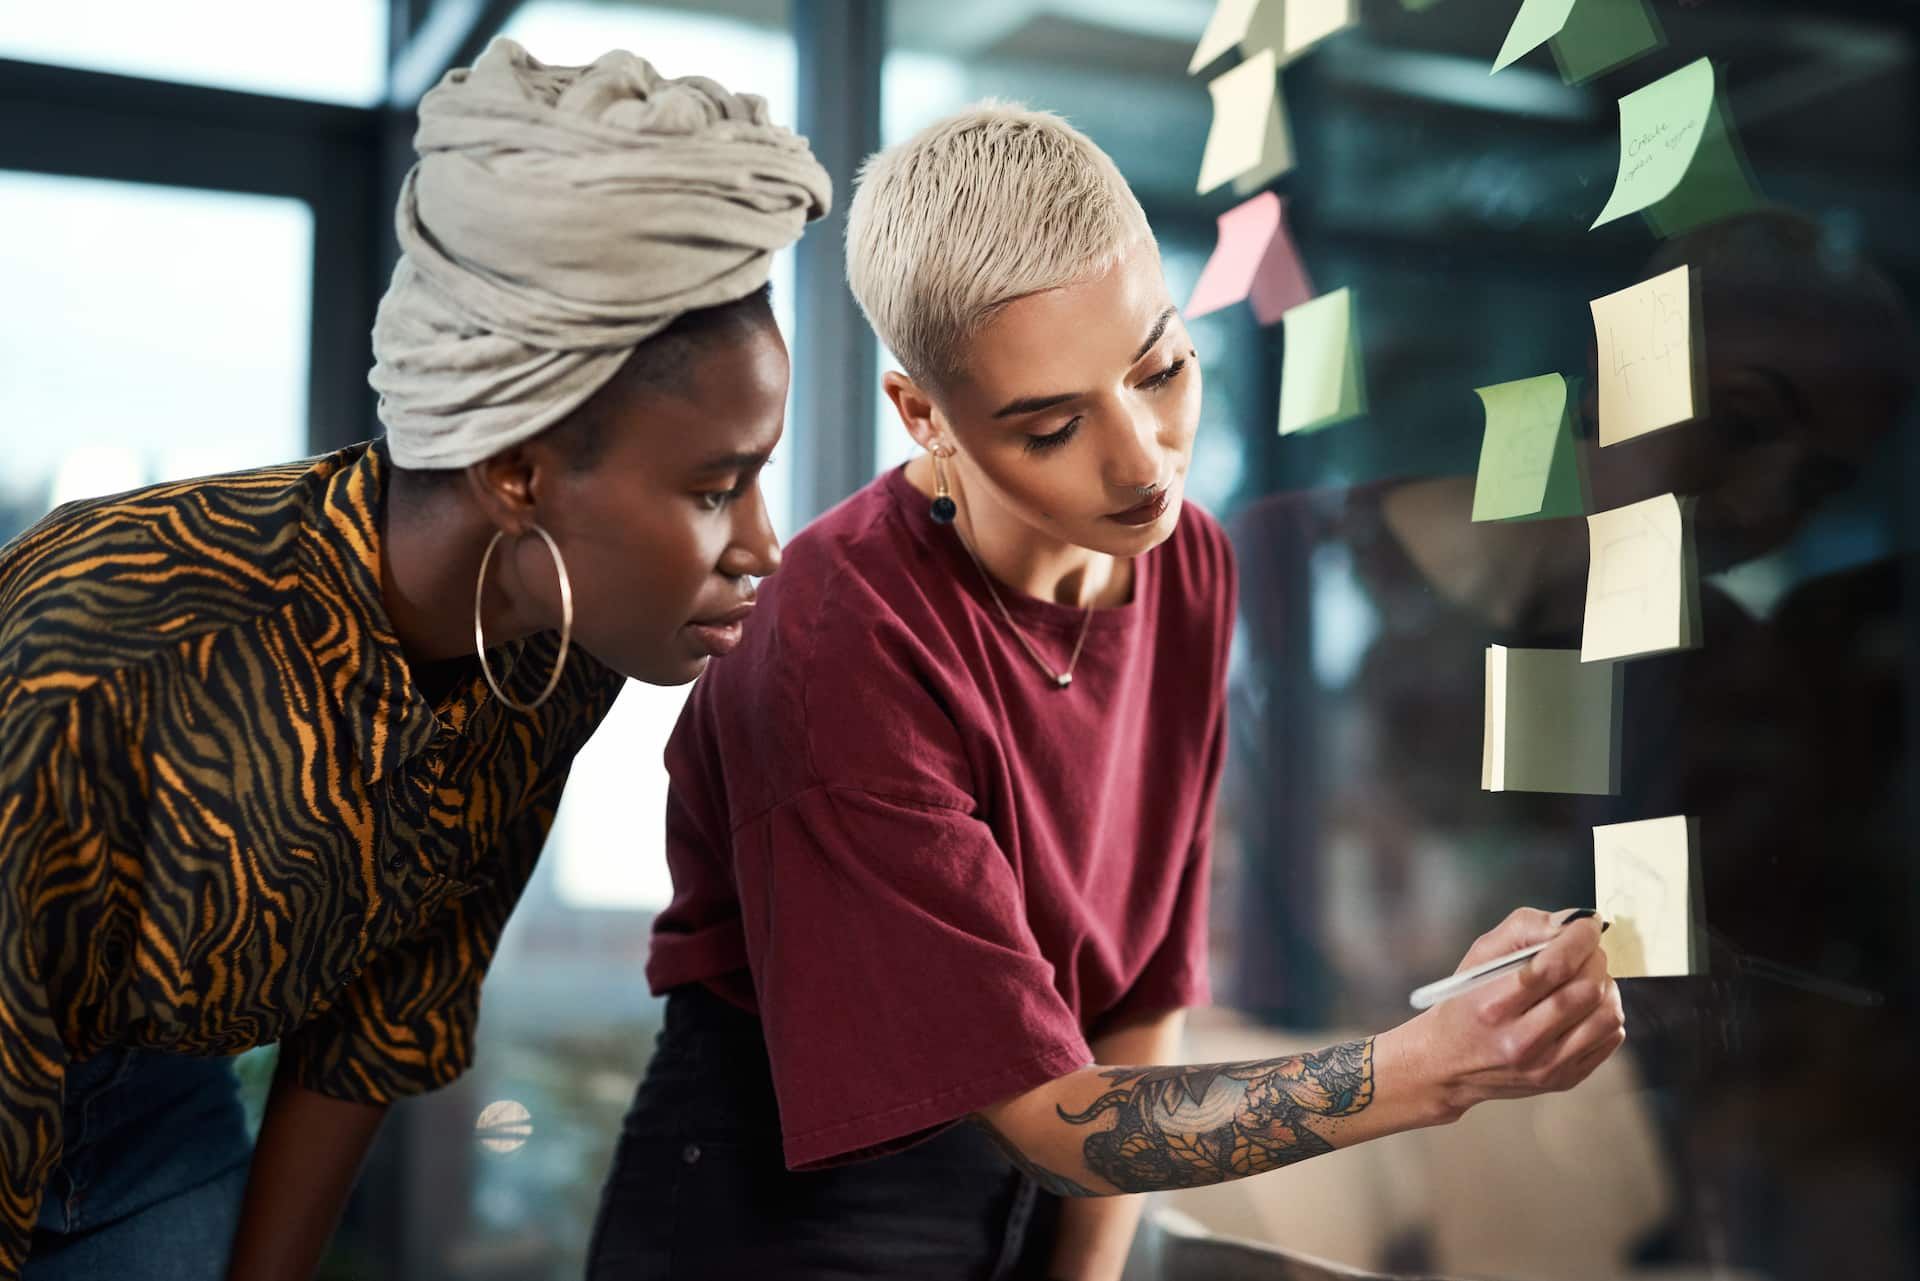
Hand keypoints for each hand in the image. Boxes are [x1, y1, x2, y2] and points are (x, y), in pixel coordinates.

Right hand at [1384, 907, 1625, 1123]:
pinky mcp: (1565, 1079)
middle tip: (1587, 949)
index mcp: (1494, 1004)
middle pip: (1586, 989)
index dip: (1581, 937)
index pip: (1555, 965)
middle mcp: (1522, 1040)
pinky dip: (1606, 1013)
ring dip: (1606, 985)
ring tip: (1587, 977)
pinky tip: (1587, 1005)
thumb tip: (1572, 921)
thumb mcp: (1478, 957)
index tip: (1588, 923)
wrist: (1449, 1064)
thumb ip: (1522, 929)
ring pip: (1607, 1015)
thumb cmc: (1464, 1003)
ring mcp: (1547, 1065)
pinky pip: (1610, 1038)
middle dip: (1595, 958)